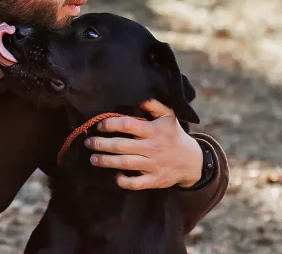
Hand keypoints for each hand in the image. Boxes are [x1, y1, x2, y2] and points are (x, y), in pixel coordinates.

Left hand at [84, 99, 202, 189]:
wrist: (192, 161)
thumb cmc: (174, 135)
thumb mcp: (169, 116)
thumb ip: (154, 105)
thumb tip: (139, 97)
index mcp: (154, 130)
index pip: (128, 125)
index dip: (110, 124)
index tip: (99, 125)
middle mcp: (152, 147)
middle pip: (121, 146)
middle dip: (101, 144)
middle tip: (88, 142)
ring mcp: (153, 165)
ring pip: (125, 164)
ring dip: (106, 161)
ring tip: (93, 158)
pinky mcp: (154, 180)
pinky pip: (136, 183)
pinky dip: (123, 181)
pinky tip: (114, 176)